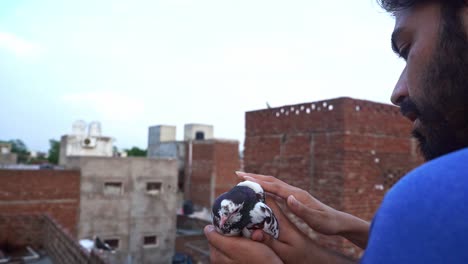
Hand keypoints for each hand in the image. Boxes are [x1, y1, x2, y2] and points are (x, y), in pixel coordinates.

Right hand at [236, 171, 369, 248]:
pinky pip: (276, 190)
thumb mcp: (316, 220)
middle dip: (254, 176)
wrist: (339, 222)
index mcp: (297, 194)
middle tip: (237, 173)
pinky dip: (265, 187)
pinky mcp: (295, 198)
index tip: (243, 177)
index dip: (258, 181)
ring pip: (273, 184)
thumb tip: (288, 198)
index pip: (274, 185)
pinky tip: (260, 191)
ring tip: (244, 179)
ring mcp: (295, 194)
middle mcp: (294, 191)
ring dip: (259, 180)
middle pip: (271, 180)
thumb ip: (302, 210)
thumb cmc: (328, 223)